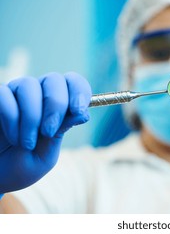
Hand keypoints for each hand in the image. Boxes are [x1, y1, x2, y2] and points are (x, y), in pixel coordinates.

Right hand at [0, 72, 90, 192]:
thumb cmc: (19, 168)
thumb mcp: (45, 155)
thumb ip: (61, 132)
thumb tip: (84, 113)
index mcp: (58, 106)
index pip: (74, 83)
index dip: (79, 91)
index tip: (78, 110)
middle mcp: (38, 95)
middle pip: (54, 80)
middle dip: (56, 105)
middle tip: (48, 131)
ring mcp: (15, 94)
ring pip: (29, 84)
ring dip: (32, 116)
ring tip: (27, 143)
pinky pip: (5, 95)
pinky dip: (11, 118)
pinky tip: (13, 137)